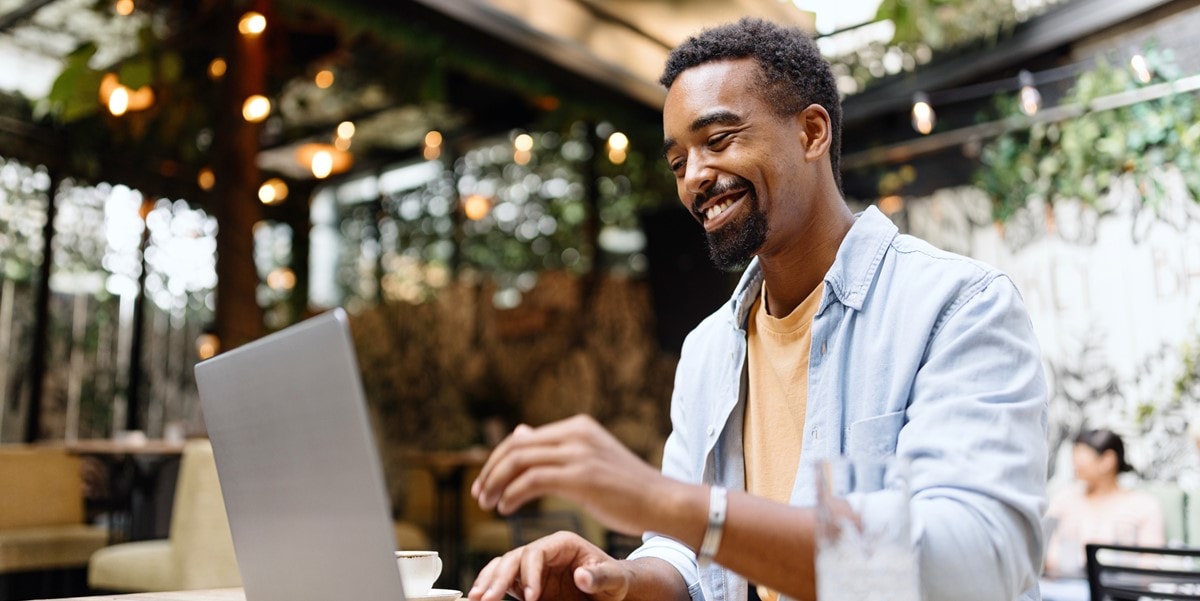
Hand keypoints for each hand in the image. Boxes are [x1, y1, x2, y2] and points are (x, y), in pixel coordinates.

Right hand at [468, 531, 629, 600]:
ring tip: (476, 598)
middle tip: (488, 598)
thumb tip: (582, 576)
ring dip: (488, 581)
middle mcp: (544, 551)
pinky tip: (480, 596)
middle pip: (514, 557)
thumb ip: (600, 577)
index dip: (529, 573)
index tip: (531, 597)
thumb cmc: (614, 581)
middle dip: (499, 578)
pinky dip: (490, 585)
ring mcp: (534, 565)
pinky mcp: (527, 581)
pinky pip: (504, 579)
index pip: (536, 551)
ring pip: (503, 566)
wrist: (612, 588)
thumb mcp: (615, 579)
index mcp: (563, 543)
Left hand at [471, 415, 673, 534]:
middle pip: (515, 447)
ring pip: (519, 462)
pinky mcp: (581, 476)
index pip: (523, 438)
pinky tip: (507, 509)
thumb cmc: (627, 487)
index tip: (486, 483)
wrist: (662, 501)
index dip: (497, 460)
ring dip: (496, 484)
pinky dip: (512, 495)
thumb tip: (520, 431)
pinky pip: (531, 481)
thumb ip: (555, 447)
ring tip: (489, 505)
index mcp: (578, 426)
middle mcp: (576, 433)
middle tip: (480, 495)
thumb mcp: (589, 458)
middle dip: (490, 471)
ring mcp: (579, 453)